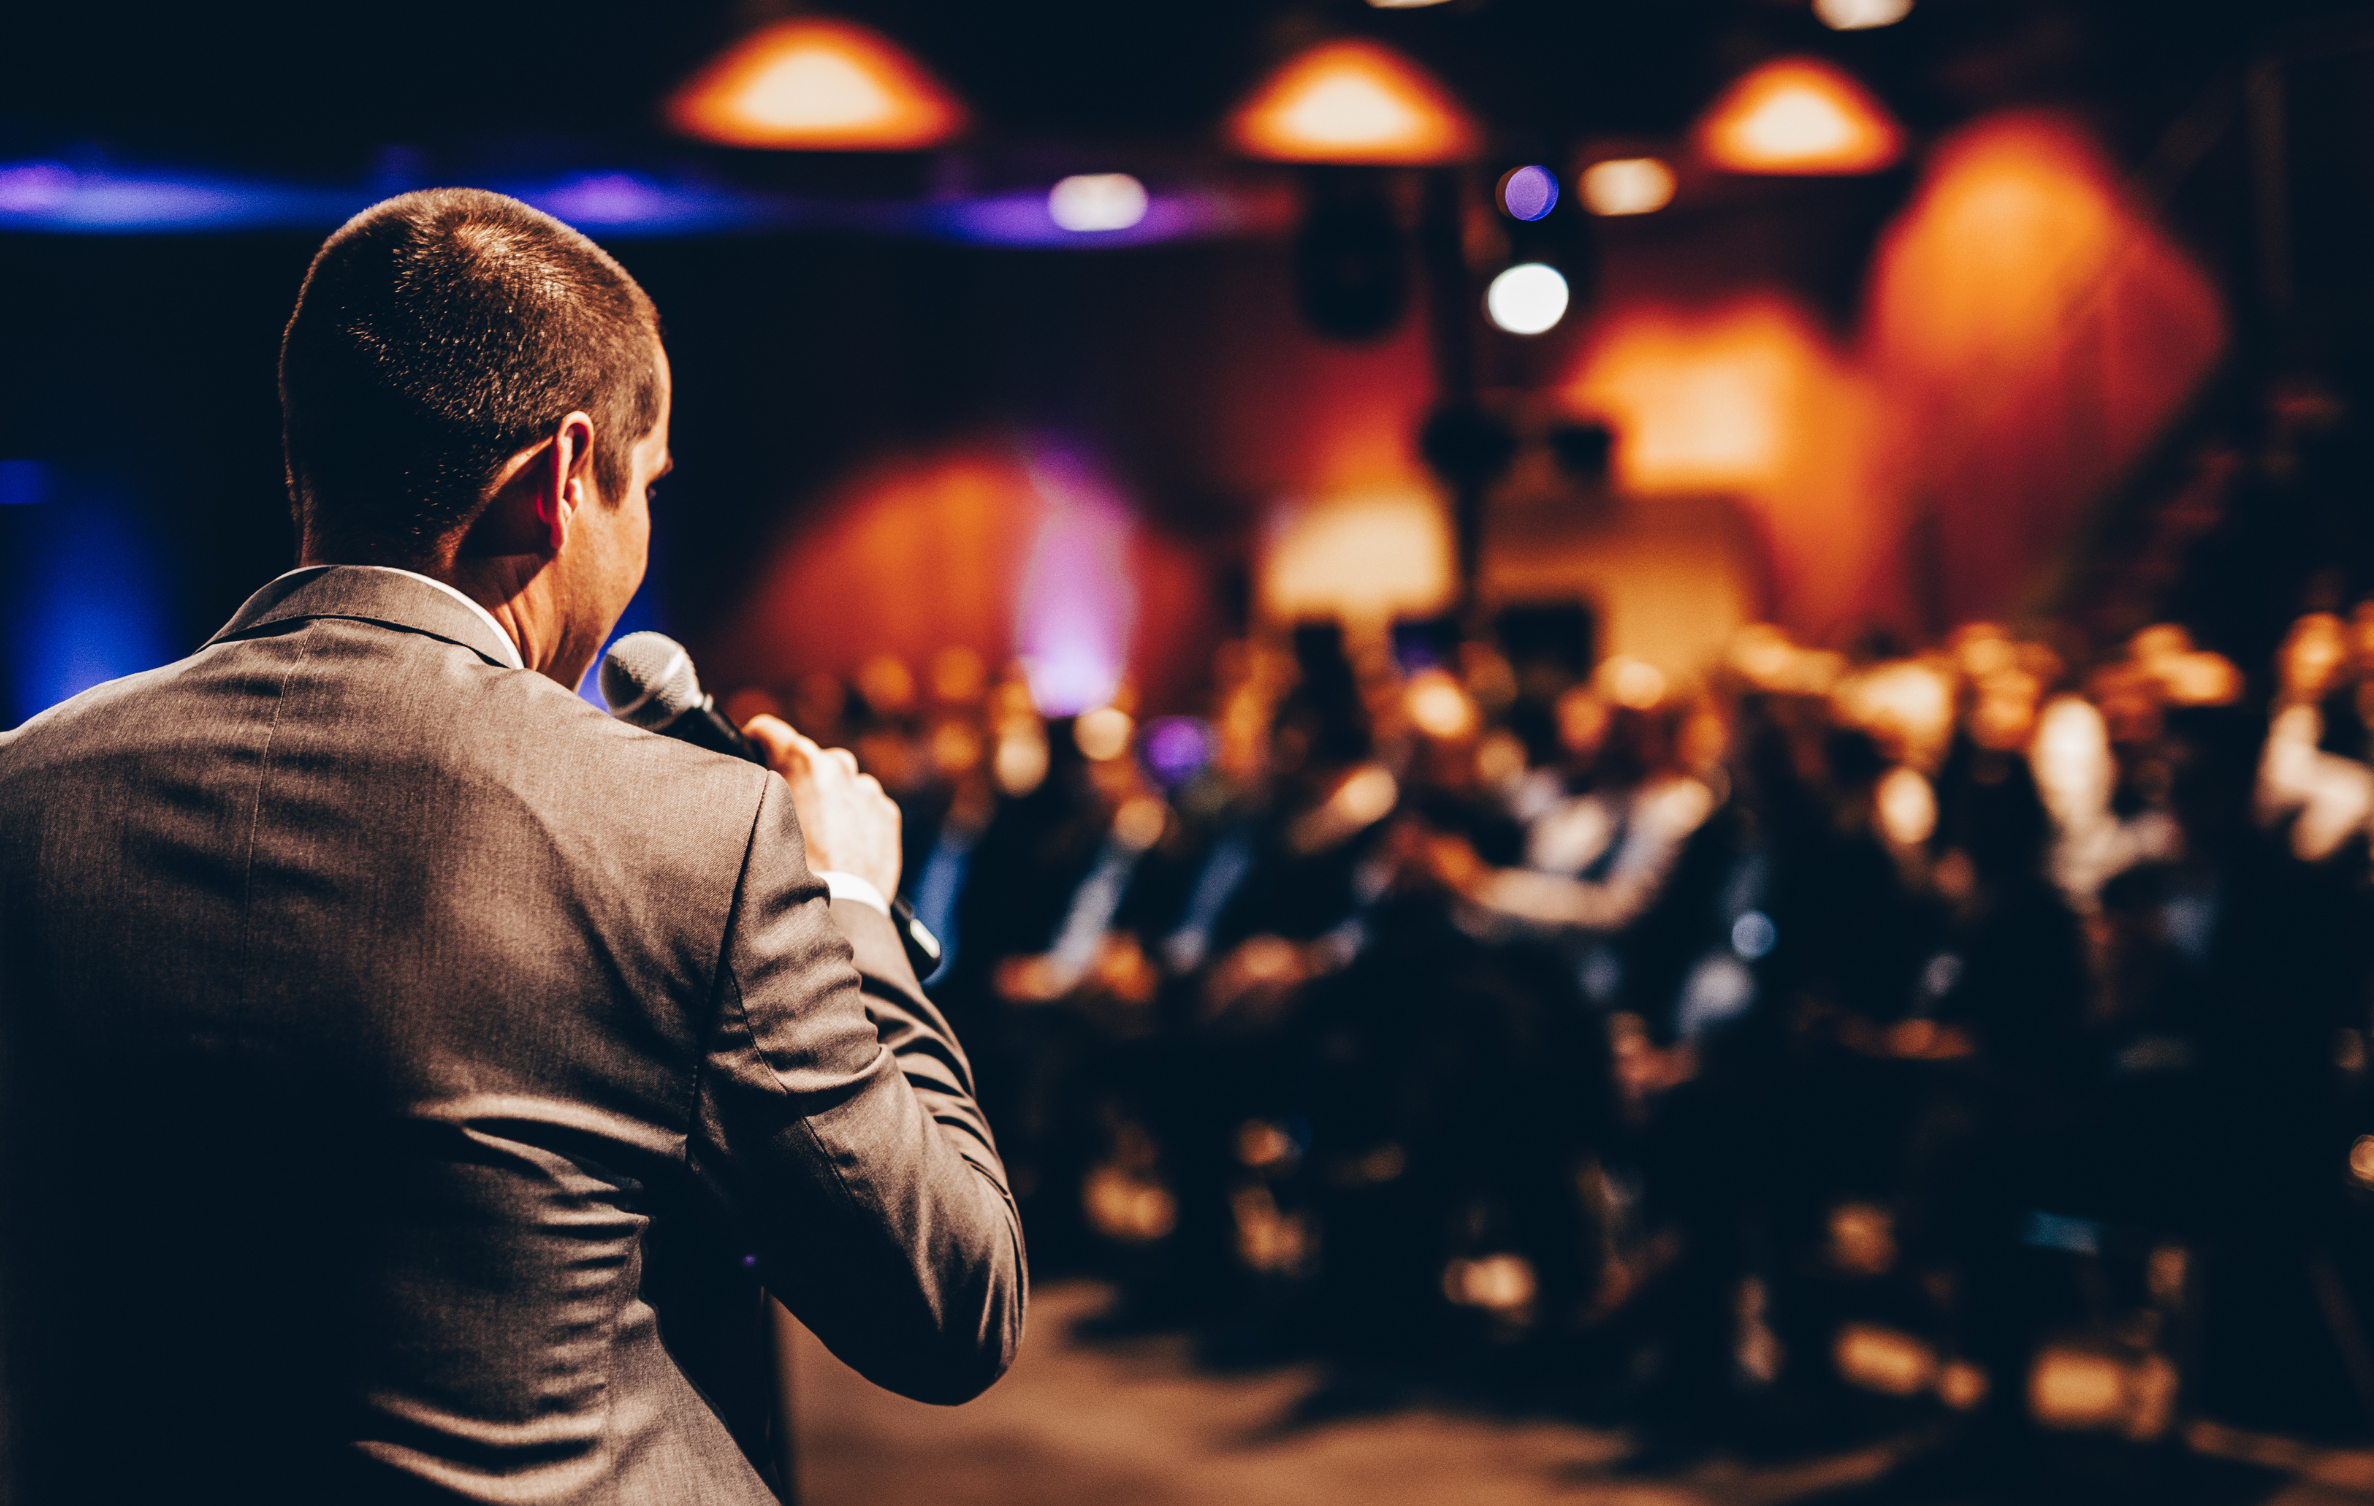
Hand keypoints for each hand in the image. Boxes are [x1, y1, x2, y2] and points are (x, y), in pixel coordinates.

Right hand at [742, 714, 902, 899]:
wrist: (841, 905)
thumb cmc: (793, 868)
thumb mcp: (764, 820)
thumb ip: (763, 787)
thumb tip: (757, 774)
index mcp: (802, 761)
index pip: (769, 730)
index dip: (756, 739)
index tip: (753, 747)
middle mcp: (838, 767)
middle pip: (813, 759)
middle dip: (803, 777)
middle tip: (792, 810)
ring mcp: (866, 790)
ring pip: (844, 784)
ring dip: (833, 799)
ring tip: (821, 836)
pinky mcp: (886, 812)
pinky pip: (866, 807)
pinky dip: (856, 819)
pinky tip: (843, 847)